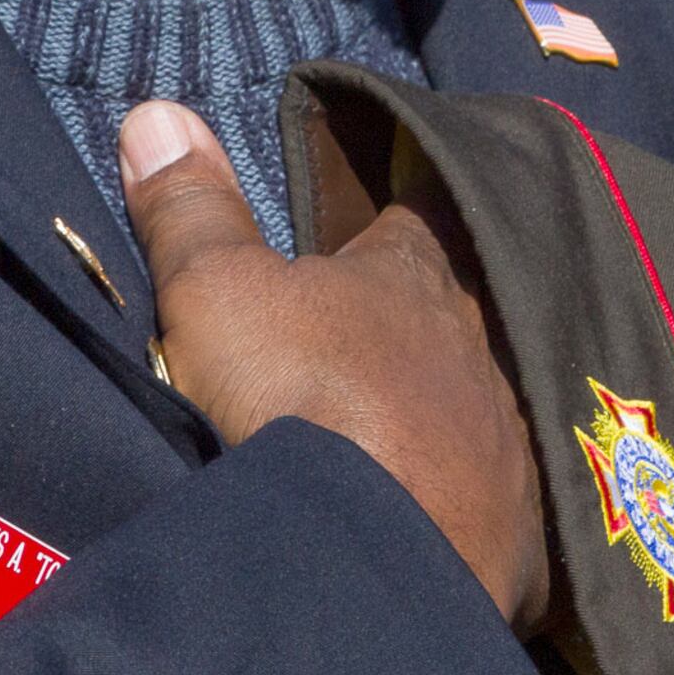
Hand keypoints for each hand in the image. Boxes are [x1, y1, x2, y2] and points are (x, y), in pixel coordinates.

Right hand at [118, 101, 550, 629]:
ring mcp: (509, 440)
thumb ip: (192, 211)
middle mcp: (483, 344)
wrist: (379, 561)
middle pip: (455, 312)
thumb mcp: (219, 292)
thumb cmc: (302, 398)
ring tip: (398, 433)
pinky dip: (464, 500)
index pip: (422, 214)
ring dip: (442, 413)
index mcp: (418, 272)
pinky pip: (496, 500)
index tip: (385, 205)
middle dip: (420, 320)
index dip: (400, 207)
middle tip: (377, 337)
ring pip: (480, 405)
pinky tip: (433, 519)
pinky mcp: (517, 529)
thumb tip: (156, 113)